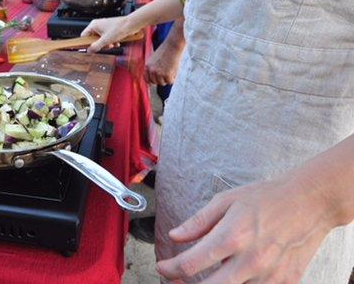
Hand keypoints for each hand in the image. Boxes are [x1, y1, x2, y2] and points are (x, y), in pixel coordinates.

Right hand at [81, 16, 135, 52]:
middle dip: (100, 44)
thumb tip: (89, 50)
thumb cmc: (119, 28)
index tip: (89, 48)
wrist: (131, 24)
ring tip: (112, 44)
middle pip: (93, 39)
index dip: (86, 43)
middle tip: (105, 46)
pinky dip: (111, 41)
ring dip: (107, 44)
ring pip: (101, 40)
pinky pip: (107, 38)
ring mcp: (104, 27)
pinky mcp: (110, 30)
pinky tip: (116, 42)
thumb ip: (96, 46)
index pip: (84, 36)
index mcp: (93, 25)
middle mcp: (98, 25)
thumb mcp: (105, 40)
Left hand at [144, 39, 181, 85]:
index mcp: (147, 66)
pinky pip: (170, 82)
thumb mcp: (154, 60)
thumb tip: (151, 83)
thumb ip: (152, 69)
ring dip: (167, 78)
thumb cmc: (165, 51)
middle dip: (161, 79)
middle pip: (155, 82)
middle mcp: (151, 70)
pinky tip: (174, 70)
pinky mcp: (166, 74)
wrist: (172, 45)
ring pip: (163, 83)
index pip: (147, 80)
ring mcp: (158, 73)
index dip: (153, 81)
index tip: (158, 80)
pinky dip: (173, 78)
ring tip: (170, 70)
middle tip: (167, 72)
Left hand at [156, 176, 335, 282]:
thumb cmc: (266, 198)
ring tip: (204, 277)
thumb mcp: (226, 200)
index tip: (163, 267)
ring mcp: (270, 275)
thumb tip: (175, 236)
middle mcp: (250, 261)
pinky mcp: (286, 283)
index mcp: (232, 237)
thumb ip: (198, 222)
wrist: (310, 202)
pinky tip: (233, 275)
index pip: (191, 264)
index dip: (170, 269)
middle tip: (175, 280)